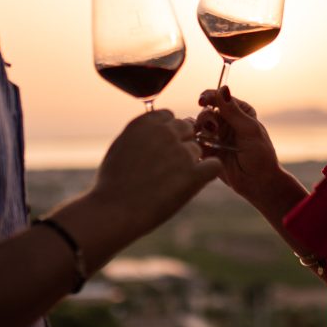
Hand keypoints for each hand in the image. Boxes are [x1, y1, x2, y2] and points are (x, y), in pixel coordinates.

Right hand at [92, 110, 220, 236]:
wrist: (114, 211)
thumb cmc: (112, 183)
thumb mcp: (120, 146)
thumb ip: (141, 134)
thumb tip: (153, 131)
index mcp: (146, 123)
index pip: (169, 115)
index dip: (167, 131)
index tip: (161, 146)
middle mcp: (166, 132)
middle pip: (186, 128)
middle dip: (181, 142)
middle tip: (169, 164)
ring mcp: (181, 153)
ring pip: (197, 149)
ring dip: (190, 162)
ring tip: (170, 181)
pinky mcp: (193, 174)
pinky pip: (214, 165)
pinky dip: (208, 172)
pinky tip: (197, 181)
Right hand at [196, 87, 281, 200]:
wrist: (258, 183)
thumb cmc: (261, 155)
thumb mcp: (249, 130)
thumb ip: (233, 111)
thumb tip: (224, 88)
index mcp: (239, 112)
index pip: (220, 97)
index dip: (209, 96)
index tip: (203, 100)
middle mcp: (226, 122)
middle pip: (206, 111)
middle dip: (206, 118)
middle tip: (213, 129)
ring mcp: (216, 136)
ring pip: (198, 125)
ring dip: (200, 130)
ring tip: (209, 139)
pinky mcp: (208, 151)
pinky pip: (194, 141)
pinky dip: (194, 141)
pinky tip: (200, 146)